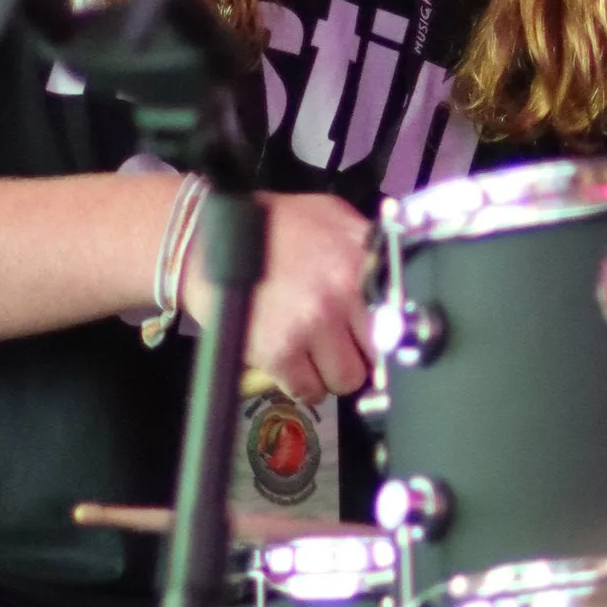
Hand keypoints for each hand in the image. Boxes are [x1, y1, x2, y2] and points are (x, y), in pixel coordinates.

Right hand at [186, 189, 375, 405]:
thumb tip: (396, 284)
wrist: (205, 240)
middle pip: (378, 352)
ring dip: (330, 372)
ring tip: (311, 352)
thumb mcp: (330, 216)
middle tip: (338, 342)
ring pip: (347, 379)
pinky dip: (300, 383)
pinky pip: (309, 390)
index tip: (381, 337)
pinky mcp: (280, 350)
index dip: (391, 329)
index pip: (401, 312)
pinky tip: (290, 362)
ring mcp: (312, 321)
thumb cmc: (270, 227)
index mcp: (361, 253)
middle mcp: (343, 288)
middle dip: (359, 351)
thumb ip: (367, 246)